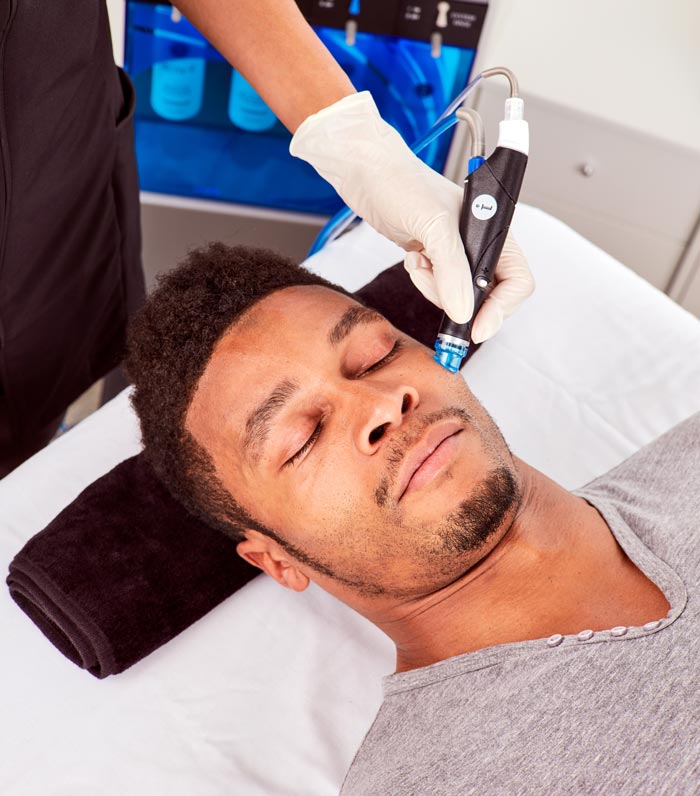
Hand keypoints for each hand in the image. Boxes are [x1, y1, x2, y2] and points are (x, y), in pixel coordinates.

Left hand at [290, 92, 533, 334]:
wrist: (366, 172)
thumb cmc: (401, 183)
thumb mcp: (433, 226)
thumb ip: (452, 271)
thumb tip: (464, 312)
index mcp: (494, 229)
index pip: (517, 280)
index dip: (501, 308)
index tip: (475, 328)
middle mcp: (481, 242)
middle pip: (489, 294)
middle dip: (460, 298)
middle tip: (433, 286)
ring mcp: (457, 251)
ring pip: (459, 295)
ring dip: (435, 287)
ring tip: (419, 261)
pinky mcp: (435, 256)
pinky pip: (437, 286)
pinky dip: (423, 279)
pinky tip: (413, 255)